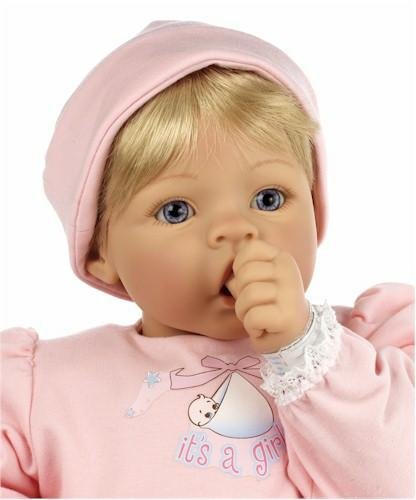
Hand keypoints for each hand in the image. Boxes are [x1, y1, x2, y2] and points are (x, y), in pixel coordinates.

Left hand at [226, 239, 309, 353]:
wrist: (296, 335)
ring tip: (257, 316)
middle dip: (240, 294)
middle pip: (244, 274)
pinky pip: (253, 316)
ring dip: (244, 312)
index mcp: (282, 258)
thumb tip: (227, 246)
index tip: (250, 282)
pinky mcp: (286, 316)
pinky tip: (262, 328)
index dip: (240, 267)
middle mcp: (288, 271)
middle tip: (253, 305)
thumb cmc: (269, 305)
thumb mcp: (258, 279)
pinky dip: (251, 327)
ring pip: (247, 296)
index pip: (249, 248)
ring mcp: (289, 293)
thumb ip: (245, 266)